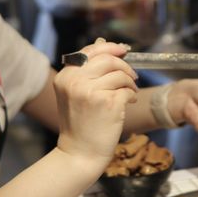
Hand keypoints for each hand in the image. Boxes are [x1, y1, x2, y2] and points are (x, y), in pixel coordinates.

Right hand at [53, 39, 138, 169]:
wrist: (80, 153)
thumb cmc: (79, 123)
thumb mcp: (74, 93)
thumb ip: (86, 70)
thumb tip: (103, 43)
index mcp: (65, 76)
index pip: (90, 51)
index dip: (110, 48)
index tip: (122, 51)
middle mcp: (75, 82)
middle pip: (108, 59)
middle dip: (124, 65)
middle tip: (132, 75)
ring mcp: (91, 92)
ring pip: (120, 74)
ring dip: (130, 82)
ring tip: (129, 92)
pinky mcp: (109, 103)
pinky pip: (127, 90)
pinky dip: (131, 95)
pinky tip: (128, 103)